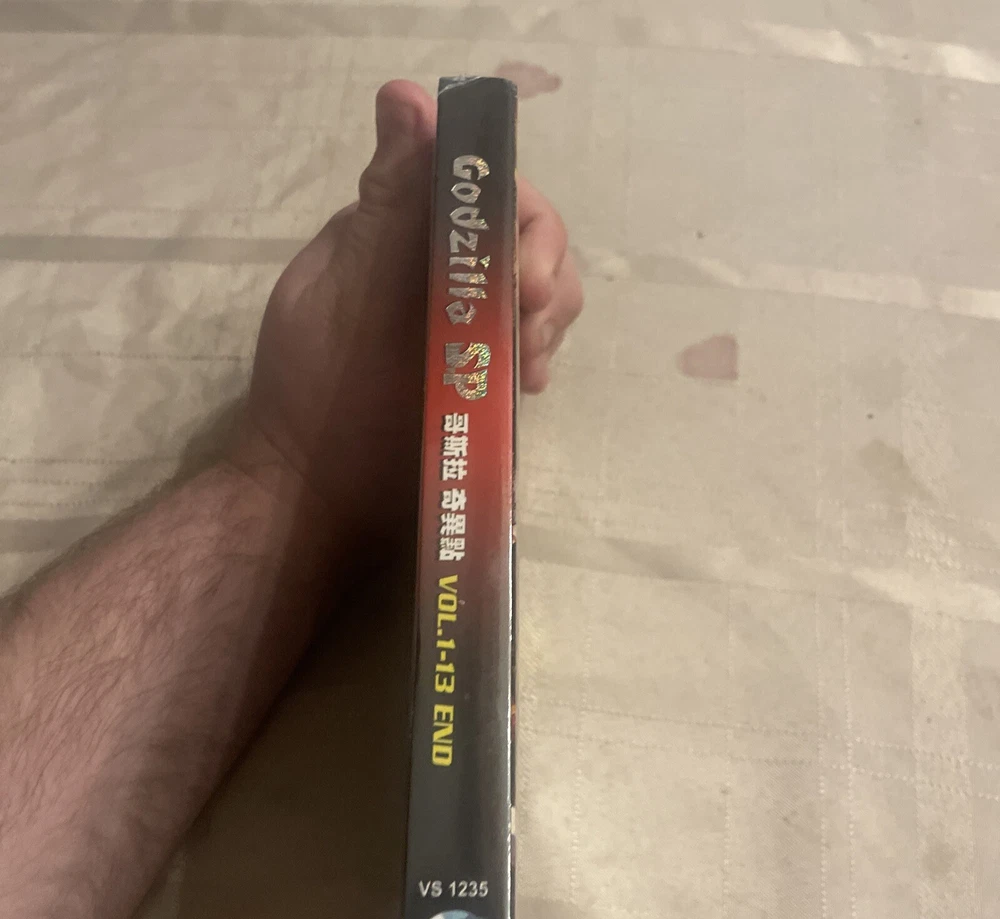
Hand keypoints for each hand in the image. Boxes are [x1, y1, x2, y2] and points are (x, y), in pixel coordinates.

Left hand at [230, 80, 582, 544]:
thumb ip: (387, 206)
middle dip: (546, 279)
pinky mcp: (478, 363)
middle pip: (524, 236)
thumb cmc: (324, 400)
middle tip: (530, 340)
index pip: (484, 188)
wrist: (319, 500)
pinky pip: (530, 338)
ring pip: (538, 288)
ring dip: (549, 320)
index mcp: (397, 232)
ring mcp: (460, 316)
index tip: (527, 279)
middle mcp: (432, 264)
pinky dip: (539, 352)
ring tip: (527, 369)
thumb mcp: (348, 296)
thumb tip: (407, 95)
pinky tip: (528, 383)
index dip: (522, 221)